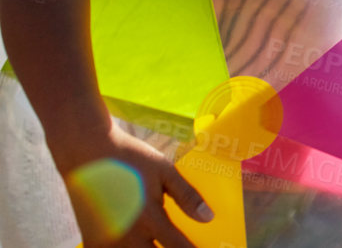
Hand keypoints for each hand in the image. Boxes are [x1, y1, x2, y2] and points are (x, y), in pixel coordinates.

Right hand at [60, 124, 211, 246]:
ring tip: (156, 244)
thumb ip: (186, 196)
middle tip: (177, 247)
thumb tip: (208, 218)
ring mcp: (107, 241)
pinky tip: (134, 244)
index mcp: (149, 218)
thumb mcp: (164, 171)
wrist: (87, 151)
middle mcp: (128, 235)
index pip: (177, 246)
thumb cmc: (130, 158)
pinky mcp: (91, 240)